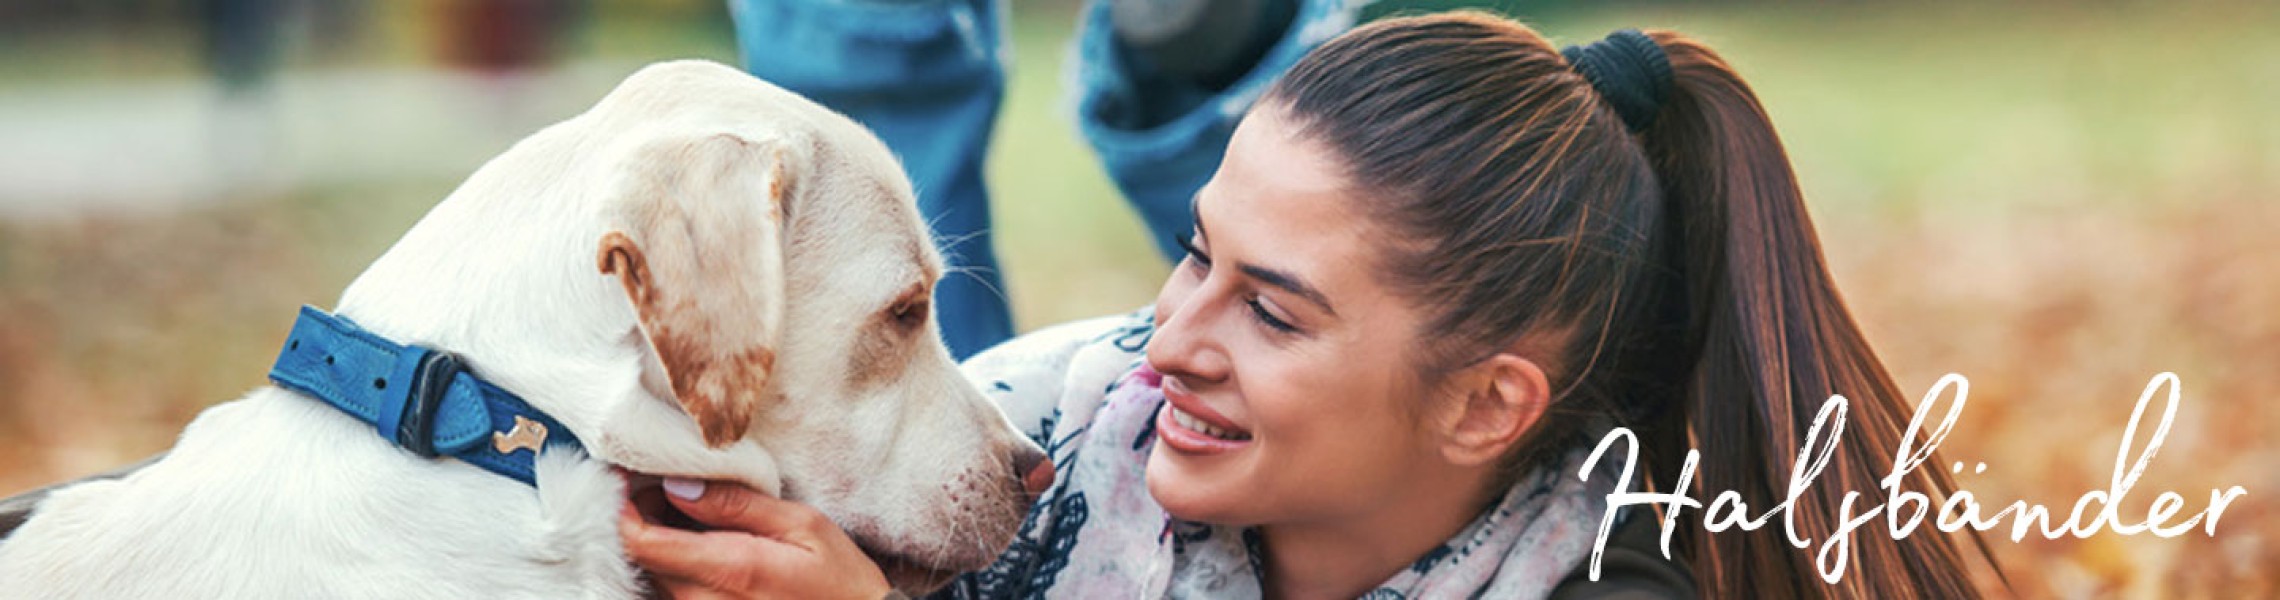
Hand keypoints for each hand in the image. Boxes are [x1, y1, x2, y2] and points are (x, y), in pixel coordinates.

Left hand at [618, 477, 892, 599]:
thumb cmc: (841, 580)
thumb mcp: (803, 525)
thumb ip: (737, 506)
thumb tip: (678, 487)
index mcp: (730, 569)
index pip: (643, 543)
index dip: (622, 508)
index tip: (627, 480)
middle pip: (643, 559)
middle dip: (645, 519)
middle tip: (669, 488)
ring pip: (657, 578)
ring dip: (661, 543)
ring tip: (691, 515)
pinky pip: (677, 596)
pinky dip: (677, 568)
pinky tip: (704, 550)